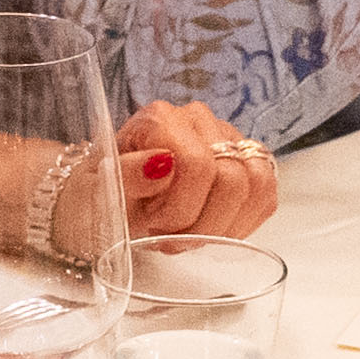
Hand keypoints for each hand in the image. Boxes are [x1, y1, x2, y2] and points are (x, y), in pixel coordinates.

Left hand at [111, 101, 279, 244]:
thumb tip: (161, 164)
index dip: (181, 209)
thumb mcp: (93, 193)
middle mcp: (197, 120)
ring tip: (190, 235)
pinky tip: (211, 230)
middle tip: (170, 238)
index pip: (197, 165)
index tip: (154, 225)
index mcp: (160, 119)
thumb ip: (125, 175)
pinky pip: (266, 194)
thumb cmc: (99, 198)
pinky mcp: (245, 160)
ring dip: (225, 226)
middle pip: (233, 179)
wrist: (104, 201)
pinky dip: (241, 224)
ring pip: (257, 185)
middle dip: (203, 224)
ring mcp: (226, 138)